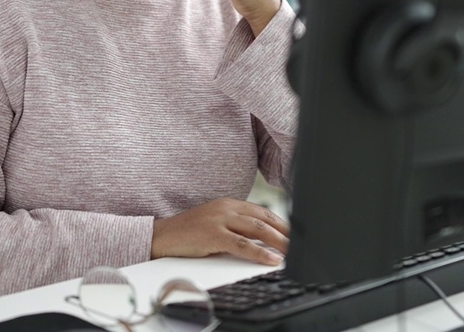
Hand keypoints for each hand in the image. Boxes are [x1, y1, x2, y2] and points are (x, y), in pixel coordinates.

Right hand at [151, 197, 289, 265]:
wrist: (161, 236)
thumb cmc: (188, 233)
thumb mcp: (215, 224)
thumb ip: (236, 228)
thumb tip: (262, 241)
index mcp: (228, 203)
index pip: (262, 211)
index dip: (281, 222)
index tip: (296, 233)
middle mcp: (226, 208)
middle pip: (264, 218)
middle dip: (286, 232)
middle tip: (302, 242)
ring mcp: (219, 220)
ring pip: (258, 229)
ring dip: (279, 241)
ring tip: (293, 251)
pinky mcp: (213, 235)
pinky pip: (242, 244)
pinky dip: (260, 252)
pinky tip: (272, 258)